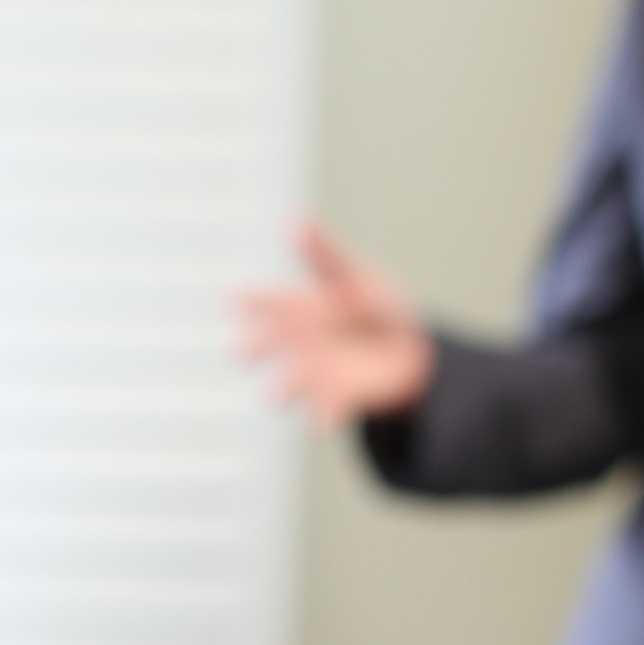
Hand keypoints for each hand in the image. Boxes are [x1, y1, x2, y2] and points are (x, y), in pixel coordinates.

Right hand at [237, 220, 435, 425]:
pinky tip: (321, 424)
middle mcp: (295, 344)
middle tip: (236, 350)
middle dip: (248, 349)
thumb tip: (295, 220)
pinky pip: (325, 411)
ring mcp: (312, 373)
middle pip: (262, 347)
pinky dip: (322, 418)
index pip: (265, 302)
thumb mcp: (353, 274)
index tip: (234, 298)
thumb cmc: (372, 306)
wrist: (409, 350)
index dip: (248, 300)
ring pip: (286, 384)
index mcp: (295, 309)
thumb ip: (323, 253)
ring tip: (276, 393)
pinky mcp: (336, 398)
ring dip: (280, 388)